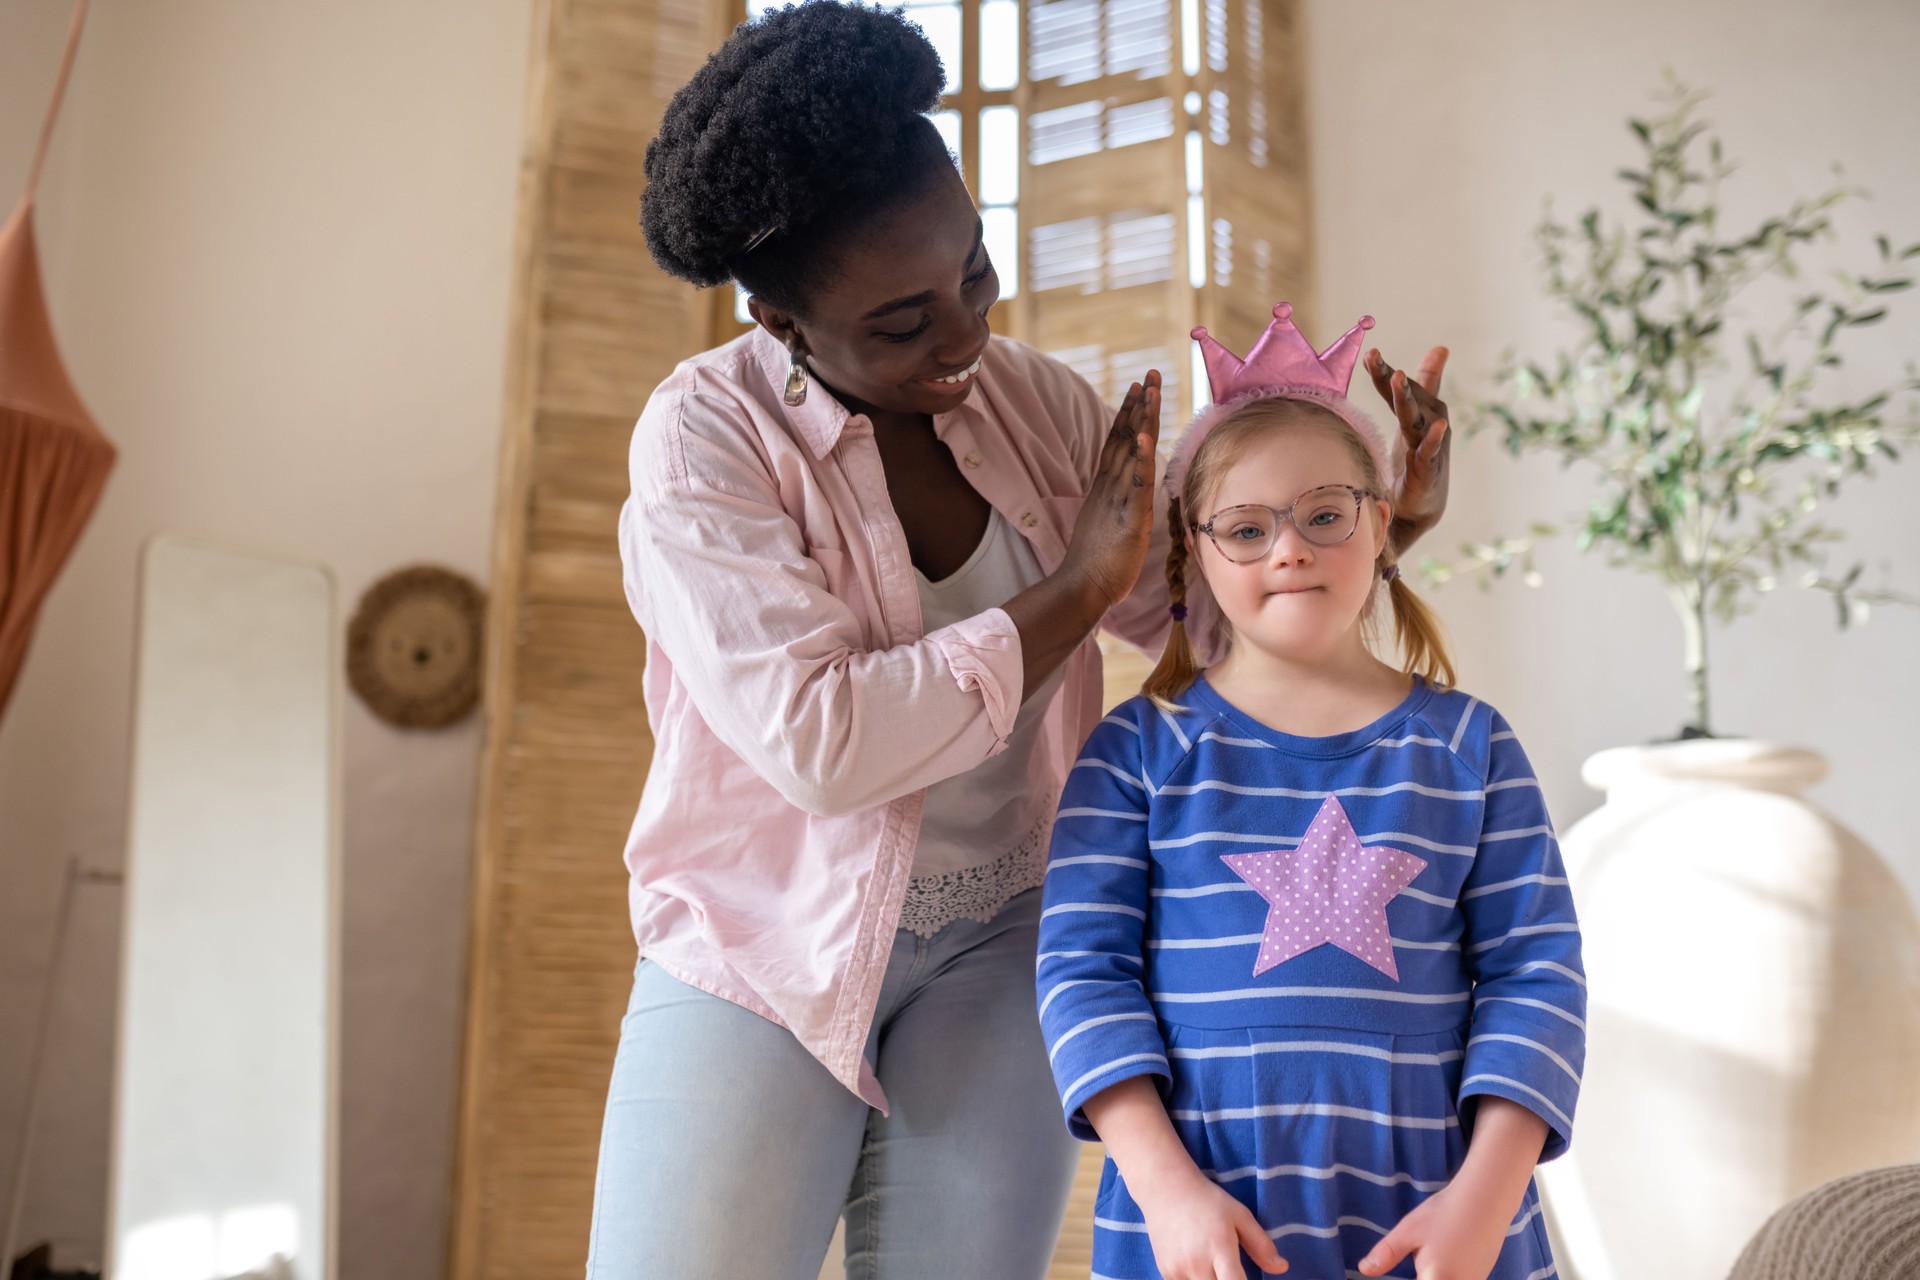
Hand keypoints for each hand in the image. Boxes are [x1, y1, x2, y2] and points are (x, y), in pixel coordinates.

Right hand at [1062, 370, 1162, 608]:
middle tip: (1149, 375)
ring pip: (1132, 453)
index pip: (1118, 444)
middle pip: (1126, 438)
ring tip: (1151, 390)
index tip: (1138, 390)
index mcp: (1105, 489)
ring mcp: (1118, 501)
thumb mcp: (1107, 528)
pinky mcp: (1129, 519)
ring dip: (1143, 421)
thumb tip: (1125, 503)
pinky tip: (1146, 436)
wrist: (1081, 589)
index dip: (1128, 415)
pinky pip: (1138, 484)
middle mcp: (1110, 488)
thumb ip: (1115, 509)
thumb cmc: (1095, 567)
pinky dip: (1142, 459)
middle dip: (1139, 405)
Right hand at [1134, 1166, 1287, 1279]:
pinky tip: (1198, 1267)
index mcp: (1219, 1248)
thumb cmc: (1207, 1200)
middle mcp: (1197, 1263)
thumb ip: (1261, 1245)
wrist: (1165, 1188)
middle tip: (1232, 1271)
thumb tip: (1282, 1268)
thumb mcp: (1239, 1215)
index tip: (1244, 1278)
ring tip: (1215, 1266)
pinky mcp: (1166, 1272)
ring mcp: (1178, 1270)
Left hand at [1355, 1180, 1509, 1279]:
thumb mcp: (1408, 1231)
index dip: (1406, 1275)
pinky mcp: (1481, 1276)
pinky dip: (1444, 1273)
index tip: (1409, 1259)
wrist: (1487, 1199)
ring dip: (1431, 1273)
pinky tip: (1445, 1254)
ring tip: (1432, 1252)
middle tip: (1418, 1256)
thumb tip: (1364, 1270)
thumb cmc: (1445, 1213)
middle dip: (1419, 1274)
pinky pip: (1457, 1279)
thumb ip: (1386, 1255)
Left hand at [1363, 347, 1450, 552]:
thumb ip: (1416, 388)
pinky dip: (1433, 439)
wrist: (1419, 506)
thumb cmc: (1414, 459)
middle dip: (1397, 382)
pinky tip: (1437, 425)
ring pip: (1416, 420)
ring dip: (1408, 399)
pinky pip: (1430, 451)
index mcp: (1417, 413)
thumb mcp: (1410, 420)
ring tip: (1400, 379)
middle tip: (1389, 364)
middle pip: (1409, 400)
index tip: (1370, 354)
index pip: (1397, 389)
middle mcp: (1426, 424)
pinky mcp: (1428, 469)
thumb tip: (1439, 348)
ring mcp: (1429, 445)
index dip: (1383, 373)